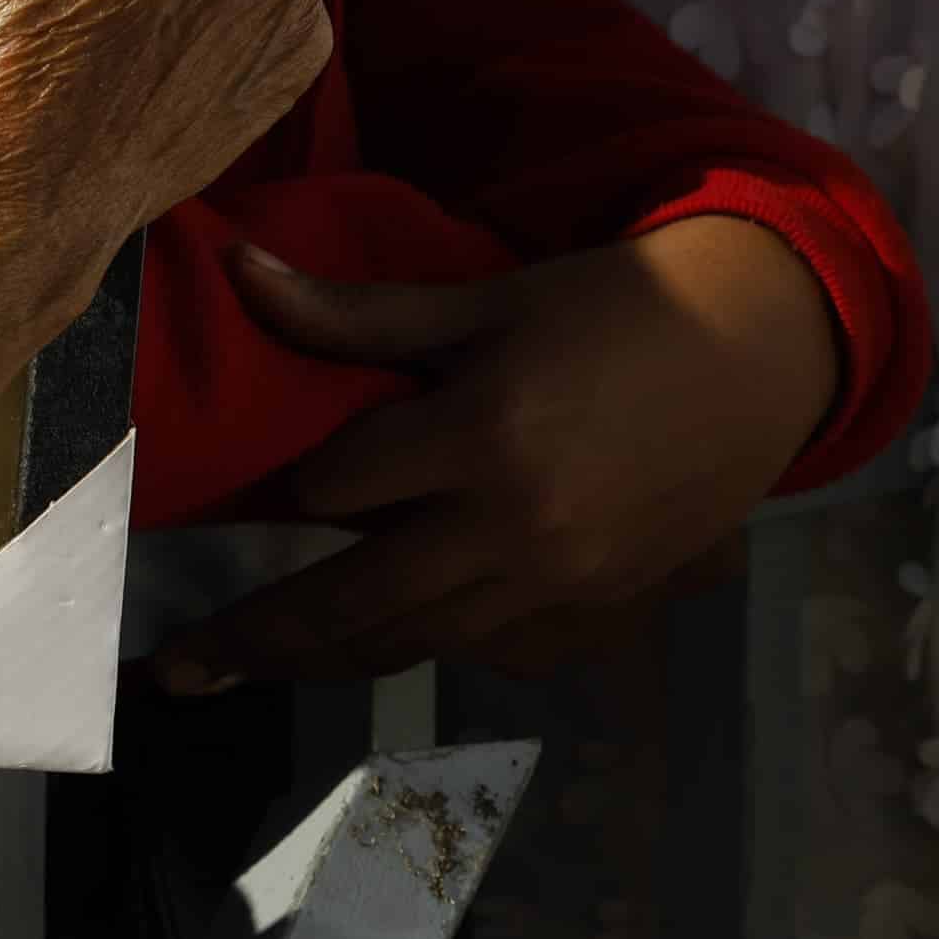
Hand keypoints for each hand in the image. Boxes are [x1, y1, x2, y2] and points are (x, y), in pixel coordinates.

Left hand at [151, 218, 839, 686]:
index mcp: (479, 439)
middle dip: (259, 638)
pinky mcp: (609, 611)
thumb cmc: (606, 309)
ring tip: (255, 669)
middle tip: (179, 668)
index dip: (289, 488)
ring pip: (419, 643)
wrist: (759, 350)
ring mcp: (567, 583)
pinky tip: (393, 643)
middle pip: (355, 603)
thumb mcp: (476, 301)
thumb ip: (350, 312)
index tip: (251, 494)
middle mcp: (517, 528)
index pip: (333, 488)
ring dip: (330, 660)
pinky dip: (441, 648)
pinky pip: (501, 654)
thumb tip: (236, 269)